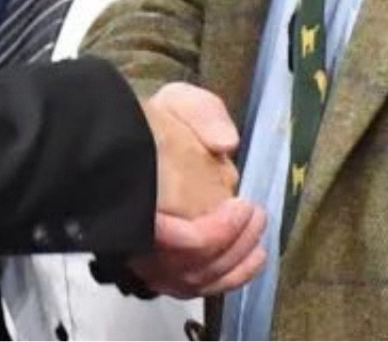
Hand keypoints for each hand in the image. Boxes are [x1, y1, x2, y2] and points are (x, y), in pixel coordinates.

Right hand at [130, 84, 267, 298]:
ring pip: (193, 281)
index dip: (211, 233)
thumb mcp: (177, 101)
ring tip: (258, 226)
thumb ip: (201, 112)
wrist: (130, 143)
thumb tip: (226, 145)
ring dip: (236, 260)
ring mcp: (145, 258)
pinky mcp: (161, 267)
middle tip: (255, 211)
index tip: (240, 204)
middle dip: (232, 242)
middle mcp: (134, 238)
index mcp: (133, 196)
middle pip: (187, 267)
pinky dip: (231, 276)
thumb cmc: (154, 123)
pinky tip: (256, 256)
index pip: (169, 239)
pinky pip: (195, 287)